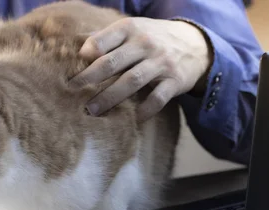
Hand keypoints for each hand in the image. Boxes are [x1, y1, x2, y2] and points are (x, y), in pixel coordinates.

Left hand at [71, 17, 212, 119]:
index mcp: (131, 29)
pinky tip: (132, 120)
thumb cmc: (152, 39)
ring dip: (110, 97)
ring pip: (132, 81)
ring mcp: (161, 63)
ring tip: (92, 110)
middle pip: (114, 62)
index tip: (74, 67)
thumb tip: (74, 46)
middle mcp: (145, 44)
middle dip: (91, 78)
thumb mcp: (132, 30)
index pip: (105, 38)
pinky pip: (157, 99)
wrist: (195, 45)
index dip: (88, 51)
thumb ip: (106, 37)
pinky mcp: (174, 81)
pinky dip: (144, 111)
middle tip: (72, 92)